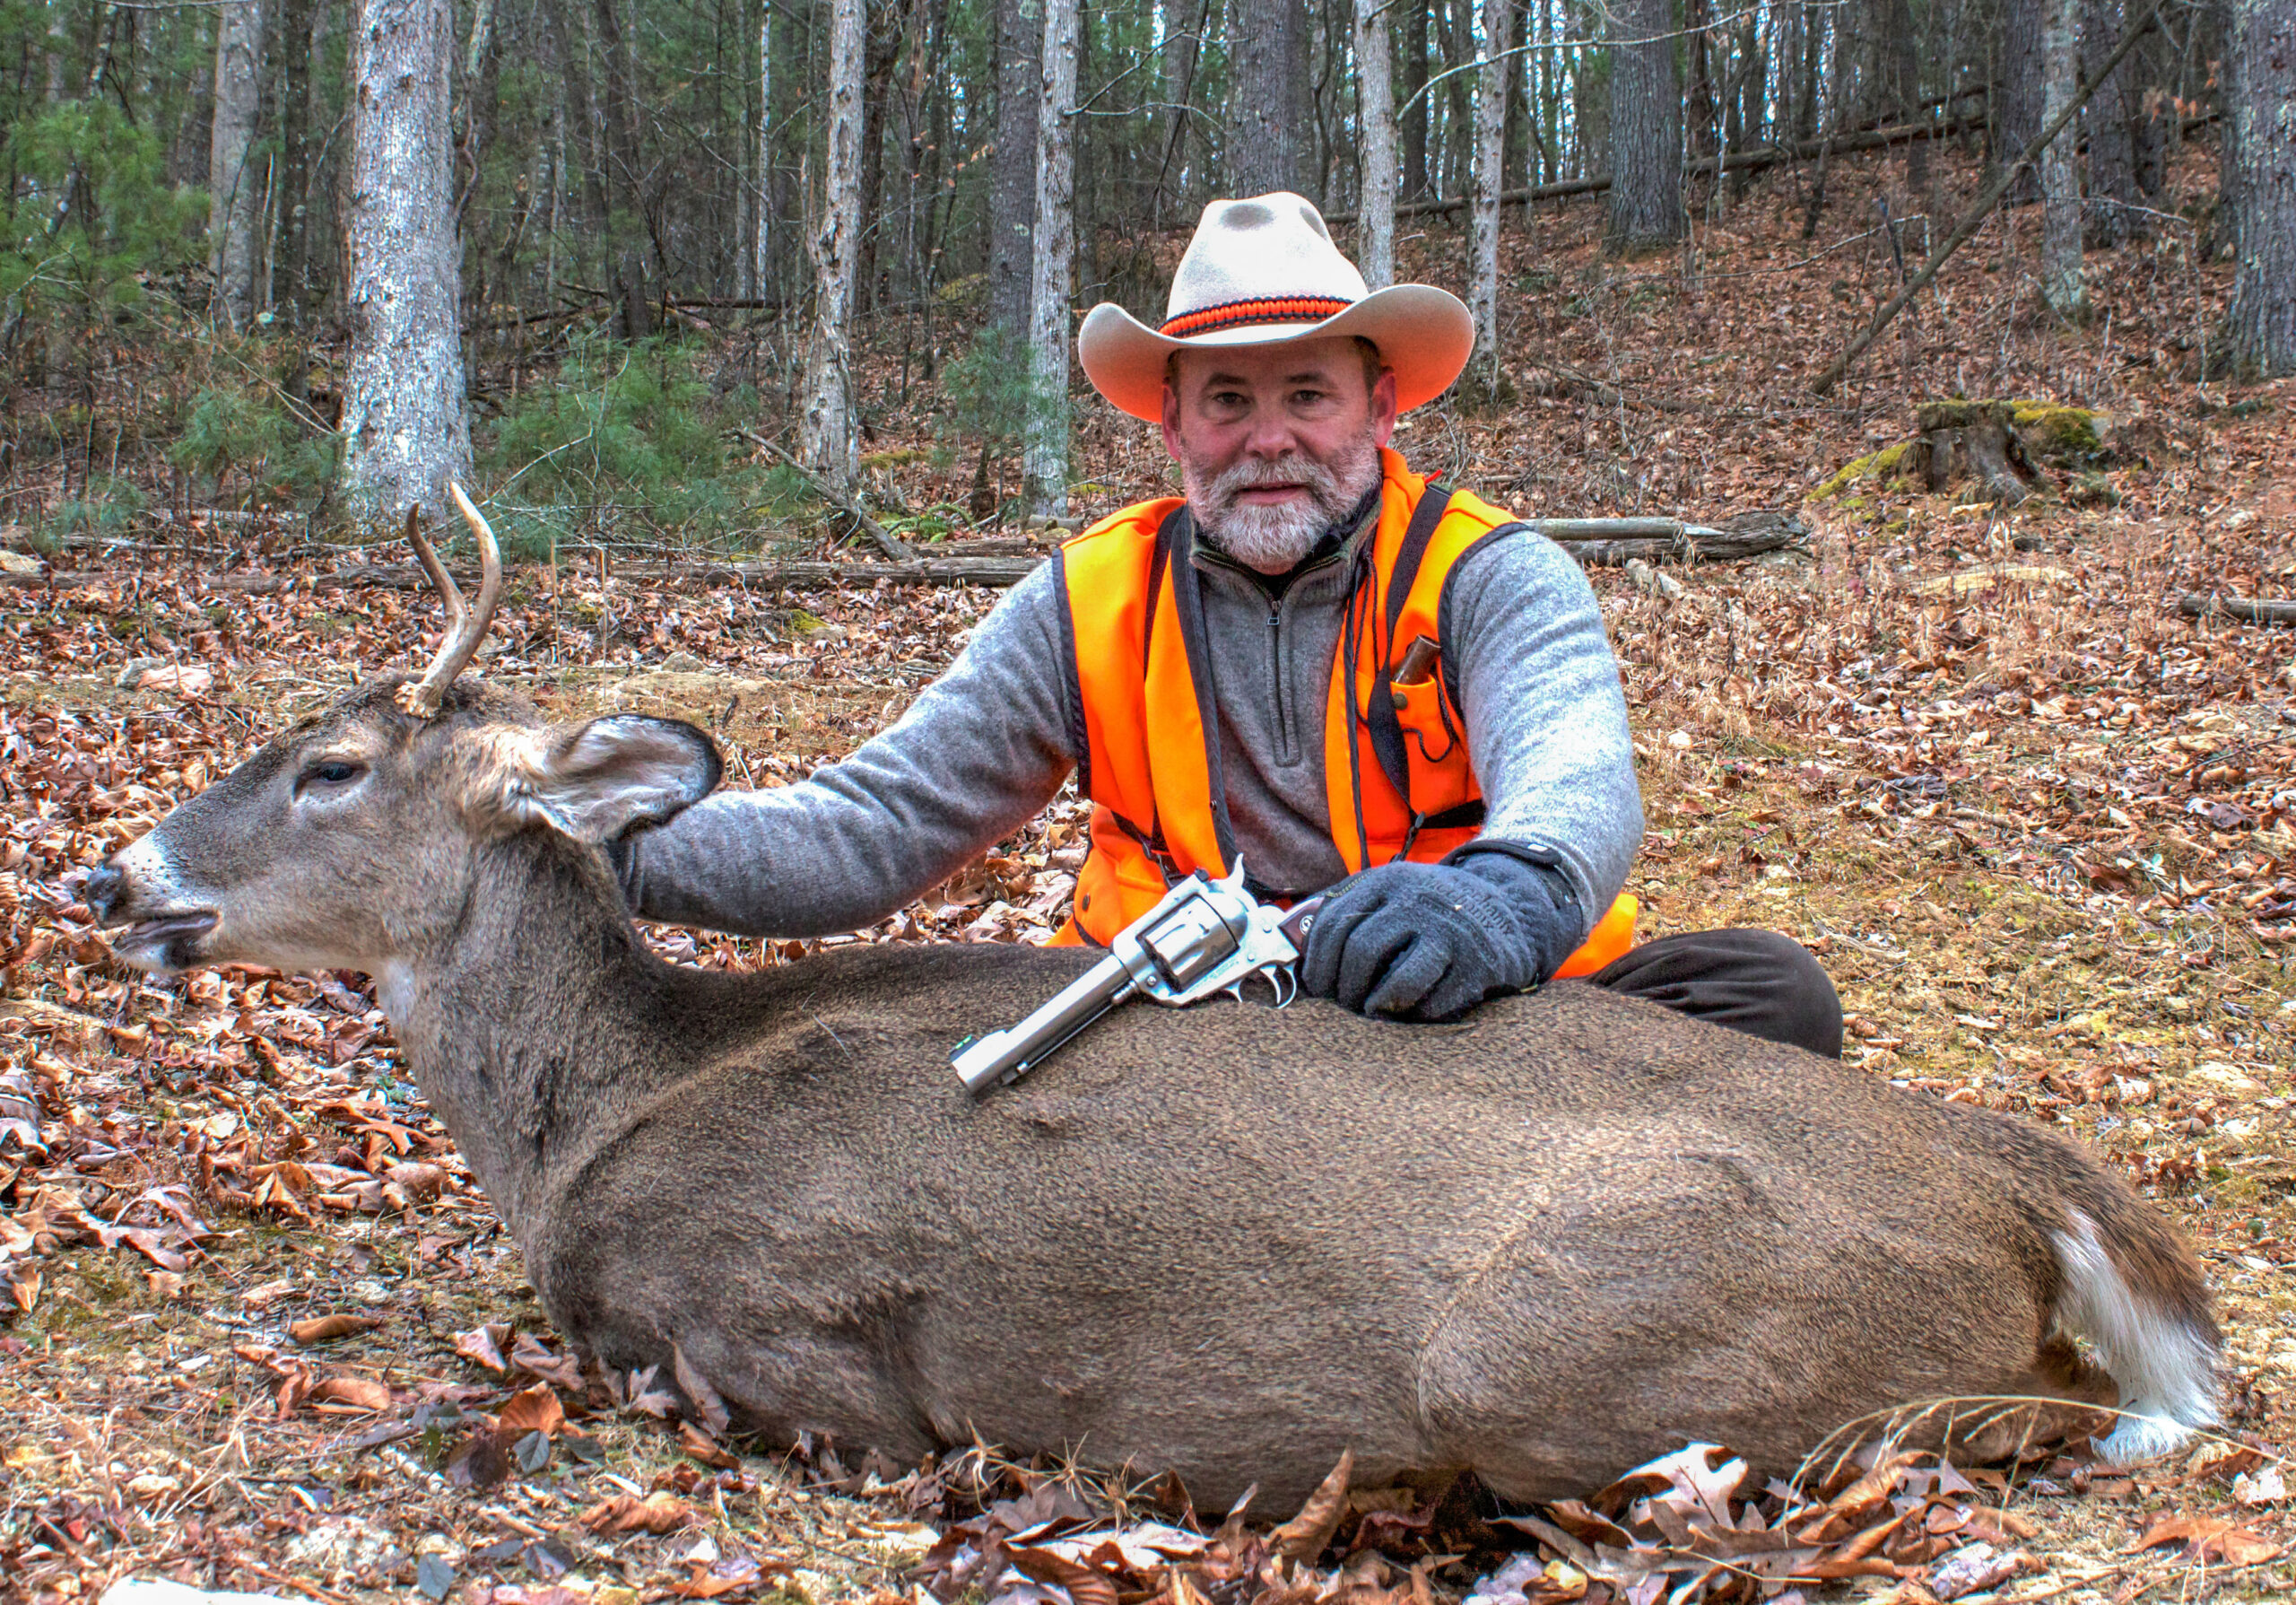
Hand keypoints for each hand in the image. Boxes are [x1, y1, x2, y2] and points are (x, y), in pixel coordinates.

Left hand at [1299, 851, 1576, 1021]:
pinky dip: (1415, 1014)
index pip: (1333, 925)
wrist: (1509, 908)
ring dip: (1375, 1005)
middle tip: (1345, 1004)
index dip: (1318, 964)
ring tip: (1373, 1009)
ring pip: (1395, 981)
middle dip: (1344, 989)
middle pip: (1360, 952)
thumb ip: (1347, 914)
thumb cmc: (1433, 914)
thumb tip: (1295, 949)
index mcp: (1387, 882)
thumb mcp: (1390, 897)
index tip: (1317, 987)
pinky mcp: (1476, 965)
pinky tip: (1414, 1008)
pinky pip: (1433, 1003)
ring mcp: (1449, 932)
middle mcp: (1416, 901)